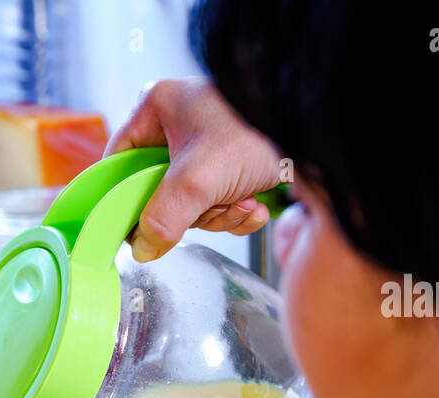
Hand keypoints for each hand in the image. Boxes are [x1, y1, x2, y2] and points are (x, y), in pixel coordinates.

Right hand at [106, 78, 284, 259]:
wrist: (319, 132)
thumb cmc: (258, 130)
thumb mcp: (198, 178)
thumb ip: (162, 218)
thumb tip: (142, 248)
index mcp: (157, 108)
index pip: (119, 162)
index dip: (123, 199)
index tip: (133, 229)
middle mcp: (179, 125)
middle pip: (158, 191)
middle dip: (191, 210)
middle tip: (212, 204)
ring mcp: (207, 147)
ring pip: (191, 202)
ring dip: (218, 213)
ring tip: (242, 201)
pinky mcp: (233, 165)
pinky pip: (217, 202)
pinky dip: (236, 212)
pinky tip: (254, 203)